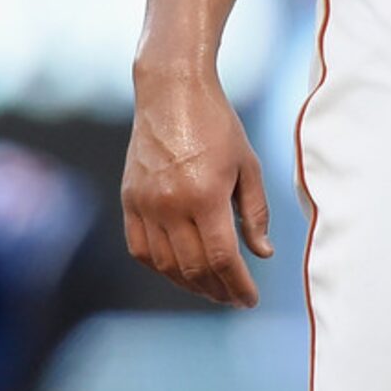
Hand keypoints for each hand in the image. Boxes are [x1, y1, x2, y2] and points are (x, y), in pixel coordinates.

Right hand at [122, 66, 272, 308]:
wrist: (172, 91)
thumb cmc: (217, 125)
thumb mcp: (247, 164)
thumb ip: (255, 212)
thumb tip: (261, 254)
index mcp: (205, 195)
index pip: (222, 258)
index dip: (238, 285)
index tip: (250, 299)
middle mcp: (171, 204)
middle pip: (194, 267)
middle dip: (217, 290)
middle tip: (234, 298)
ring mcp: (145, 203)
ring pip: (165, 265)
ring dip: (190, 285)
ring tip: (211, 289)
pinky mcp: (129, 199)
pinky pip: (140, 248)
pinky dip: (160, 267)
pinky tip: (178, 271)